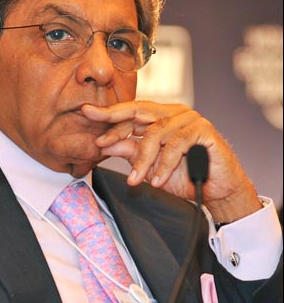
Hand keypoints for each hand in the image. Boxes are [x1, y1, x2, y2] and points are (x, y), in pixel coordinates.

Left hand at [82, 101, 261, 221]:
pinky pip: (177, 145)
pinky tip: (158, 180)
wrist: (215, 190)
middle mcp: (174, 113)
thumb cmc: (184, 175)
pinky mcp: (204, 130)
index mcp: (161, 116)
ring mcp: (190, 119)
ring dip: (144, 161)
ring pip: (156, 134)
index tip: (86, 113)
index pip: (131, 111)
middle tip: (99, 141)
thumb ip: (130, 152)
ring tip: (136, 181)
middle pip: (139, 113)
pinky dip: (164, 164)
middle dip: (116, 126)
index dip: (109, 114)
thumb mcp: (149, 166)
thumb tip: (104, 145)